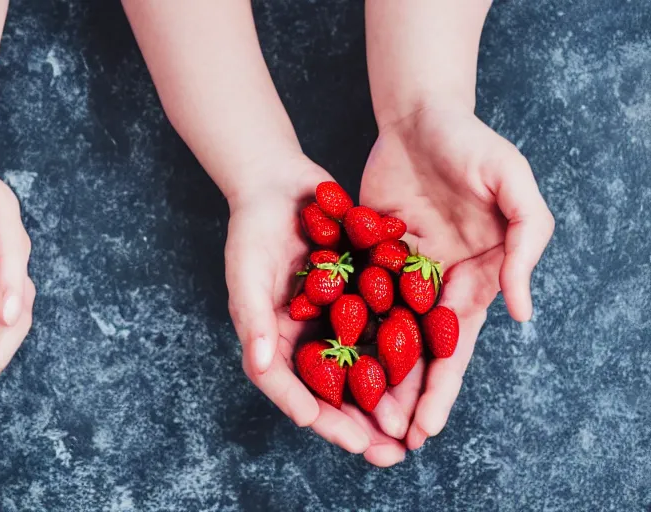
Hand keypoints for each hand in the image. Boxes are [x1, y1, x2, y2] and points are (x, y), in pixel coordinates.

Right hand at [225, 155, 415, 466]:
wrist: (279, 182)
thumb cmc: (252, 227)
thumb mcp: (246, 270)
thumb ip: (251, 318)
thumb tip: (259, 366)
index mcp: (271, 341)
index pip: (293, 390)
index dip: (322, 418)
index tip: (351, 440)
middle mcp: (302, 339)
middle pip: (331, 392)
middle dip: (360, 424)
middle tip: (391, 454)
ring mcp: (331, 321)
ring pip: (360, 371)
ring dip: (384, 400)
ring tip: (413, 429)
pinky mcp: (357, 298)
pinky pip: (381, 332)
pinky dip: (401, 354)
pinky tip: (429, 370)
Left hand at [360, 107, 553, 448]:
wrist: (418, 114)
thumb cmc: (473, 143)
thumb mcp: (513, 183)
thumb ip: (527, 242)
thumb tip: (524, 313)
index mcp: (476, 277)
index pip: (457, 346)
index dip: (442, 388)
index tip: (426, 427)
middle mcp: (437, 284)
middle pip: (417, 352)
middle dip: (403, 396)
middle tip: (385, 440)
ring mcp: (400, 273)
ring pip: (382, 335)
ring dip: (370, 375)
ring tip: (352, 414)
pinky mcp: (367, 257)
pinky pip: (352, 300)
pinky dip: (342, 331)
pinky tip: (323, 363)